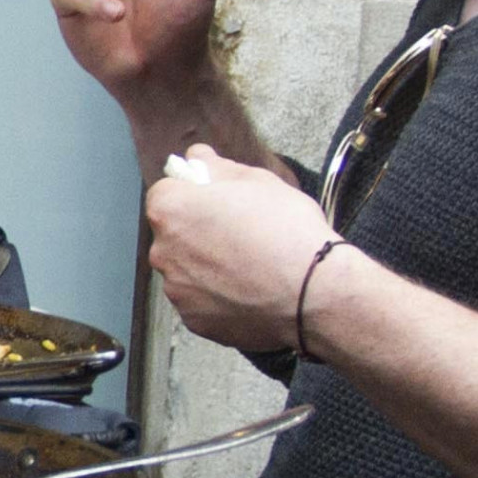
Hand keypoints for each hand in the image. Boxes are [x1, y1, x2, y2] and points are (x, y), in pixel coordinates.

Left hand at [144, 147, 337, 356]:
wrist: (314, 292)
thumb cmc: (286, 229)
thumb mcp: (257, 180)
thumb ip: (217, 167)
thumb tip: (197, 156)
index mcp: (171, 211)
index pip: (165, 194)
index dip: (192, 195)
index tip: (216, 202)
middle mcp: (163, 252)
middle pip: (173, 235)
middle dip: (197, 232)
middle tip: (239, 235)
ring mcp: (178, 291)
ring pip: (186, 270)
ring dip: (206, 267)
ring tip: (249, 267)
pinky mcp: (195, 321)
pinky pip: (200, 302)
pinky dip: (218, 297)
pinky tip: (249, 292)